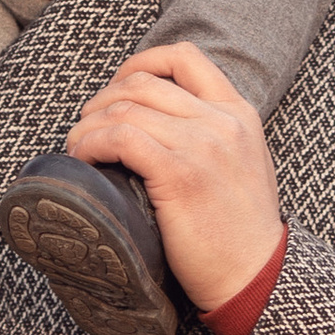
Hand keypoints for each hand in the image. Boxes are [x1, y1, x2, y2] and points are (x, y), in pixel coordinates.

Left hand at [65, 41, 280, 308]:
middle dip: (103, 99)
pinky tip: (83, 160)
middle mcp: (222, 121)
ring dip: (88, 126)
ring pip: (125, 109)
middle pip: (143, 83)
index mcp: (239, 113)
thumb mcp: (245, 164)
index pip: (184, 57)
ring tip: (77, 148)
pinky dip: (91, 144)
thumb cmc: (242, 232)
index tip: (117, 87)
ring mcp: (201, 146)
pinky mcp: (179, 175)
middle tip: (86, 127)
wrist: (257, 277)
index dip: (140, 63)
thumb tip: (160, 123)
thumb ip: (216, 134)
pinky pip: (120, 138)